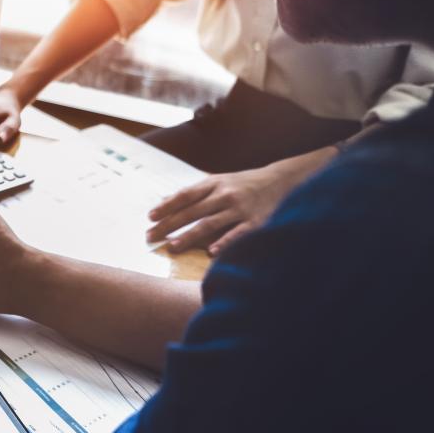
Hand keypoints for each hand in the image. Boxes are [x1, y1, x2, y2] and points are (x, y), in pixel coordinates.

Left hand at [146, 165, 302, 255]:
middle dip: (169, 225)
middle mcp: (225, 194)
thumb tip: (164, 201)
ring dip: (189, 236)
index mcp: (213, 183)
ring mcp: (240, 208)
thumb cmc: (244, 184)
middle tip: (150, 237)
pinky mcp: (256, 222)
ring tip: (173, 246)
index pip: (184, 195)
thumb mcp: (219, 182)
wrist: (283, 180)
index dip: (166, 207)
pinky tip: (210, 252)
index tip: (150, 218)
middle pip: (192, 211)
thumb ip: (194, 193)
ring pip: (210, 223)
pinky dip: (224, 242)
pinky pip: (237, 234)